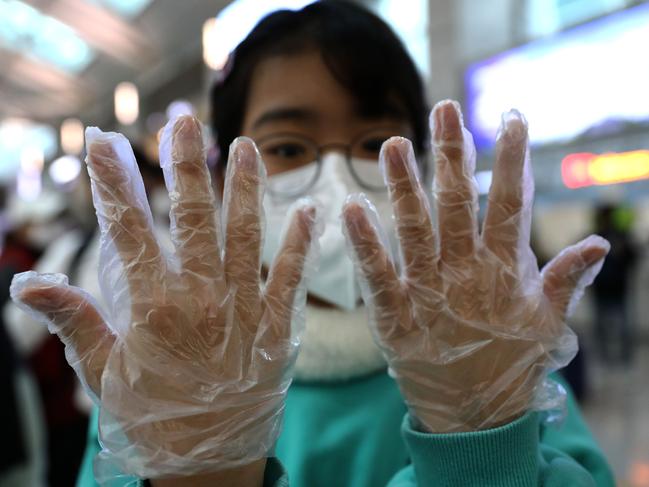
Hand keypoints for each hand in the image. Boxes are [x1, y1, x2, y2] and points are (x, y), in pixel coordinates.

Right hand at [11, 116, 320, 480]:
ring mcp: (243, 312)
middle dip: (185, 167)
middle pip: (191, 219)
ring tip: (245, 146)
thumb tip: (24, 284)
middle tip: (183, 122)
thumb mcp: (104, 375)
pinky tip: (310, 209)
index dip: (113, 183)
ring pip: (244, 237)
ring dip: (245, 189)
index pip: (127, 230)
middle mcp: (200, 299)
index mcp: (151, 308)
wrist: (209, 466)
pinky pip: (291, 280)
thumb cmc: (153, 418)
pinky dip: (300, 245)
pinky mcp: (278, 331)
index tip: (104, 142)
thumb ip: (74, 322)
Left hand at [342, 101, 608, 432]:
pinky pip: (377, 275)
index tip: (509, 117)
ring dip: (403, 185)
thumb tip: (599, 244)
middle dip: (452, 155)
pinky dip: (365, 242)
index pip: (511, 204)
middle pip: (458, 204)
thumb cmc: (511, 364)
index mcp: (504, 271)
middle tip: (443, 109)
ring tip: (393, 143)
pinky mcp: (394, 318)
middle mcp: (464, 274)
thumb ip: (566, 280)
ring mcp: (427, 294)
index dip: (511, 160)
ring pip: (415, 229)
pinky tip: (351, 207)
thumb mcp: (546, 323)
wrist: (475, 420)